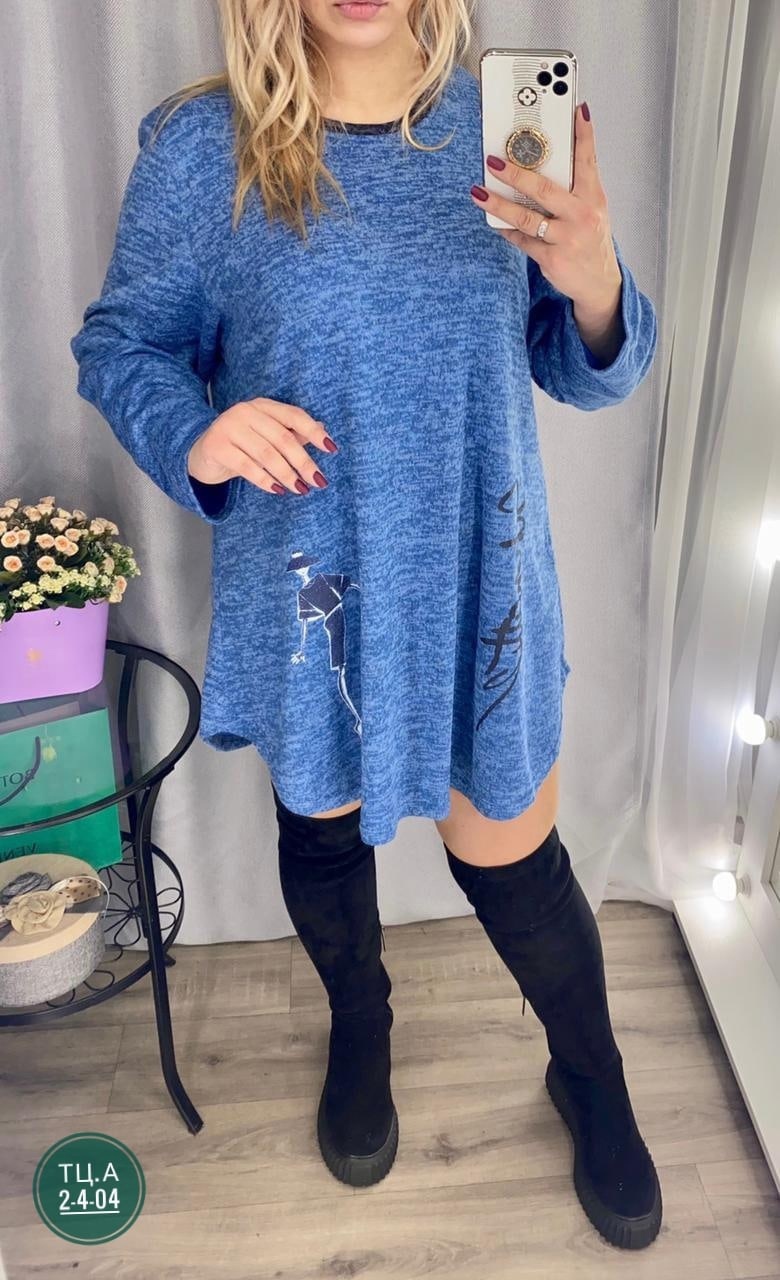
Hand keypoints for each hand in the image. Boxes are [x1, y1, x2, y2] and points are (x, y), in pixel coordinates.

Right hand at [187, 398, 337, 495]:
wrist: (201, 454)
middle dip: (303, 462)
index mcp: (262, 406)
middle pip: (283, 438)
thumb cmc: (240, 445)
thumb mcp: (266, 437)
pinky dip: (265, 480)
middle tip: (318, 481)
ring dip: (287, 474)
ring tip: (301, 489)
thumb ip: (292, 433)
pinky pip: (247, 466)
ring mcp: (228, 428)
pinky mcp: (216, 447)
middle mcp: (245, 412)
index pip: (294, 416)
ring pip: (267, 454)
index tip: (332, 449)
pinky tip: (278, 490)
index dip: (314, 432)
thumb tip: (322, 429)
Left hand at [471, 102, 621, 319]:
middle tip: (494, 161)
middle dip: (516, 173)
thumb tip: (546, 159)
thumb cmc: (591, 238)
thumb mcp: (593, 209)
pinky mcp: (553, 259)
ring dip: (499, 204)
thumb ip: (576, 186)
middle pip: (544, 189)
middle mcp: (582, 216)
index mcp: (593, 197)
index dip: (583, 134)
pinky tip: (494, 220)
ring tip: (479, 192)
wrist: (599, 283)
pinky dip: (507, 229)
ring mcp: (567, 238)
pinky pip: (522, 240)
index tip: (577, 110)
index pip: (588, 160)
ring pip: (526, 217)